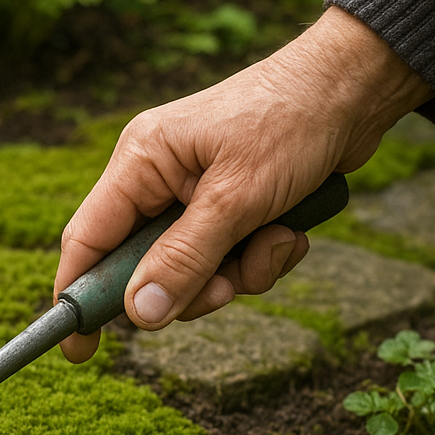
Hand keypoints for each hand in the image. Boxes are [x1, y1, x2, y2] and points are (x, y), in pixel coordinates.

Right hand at [53, 6, 434, 362]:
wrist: (358, 86)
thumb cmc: (292, 121)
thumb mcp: (236, 199)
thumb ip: (183, 260)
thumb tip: (139, 315)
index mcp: (140, 162)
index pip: (87, 240)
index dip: (76, 296)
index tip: (76, 348)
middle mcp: (158, 180)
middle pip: (142, 267)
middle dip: (190, 286)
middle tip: (227, 286)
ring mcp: (193, 195)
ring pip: (191, 271)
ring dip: (237, 273)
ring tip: (275, 240)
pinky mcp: (229, 207)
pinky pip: (227, 259)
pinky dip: (259, 257)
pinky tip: (291, 231)